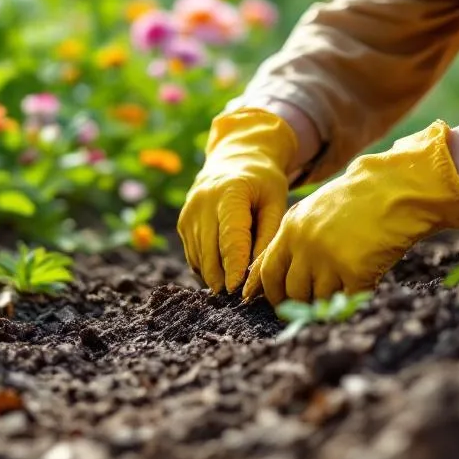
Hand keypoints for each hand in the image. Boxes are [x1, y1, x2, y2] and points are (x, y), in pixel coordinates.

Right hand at [178, 108, 297, 292]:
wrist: (235, 158)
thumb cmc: (263, 183)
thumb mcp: (276, 203)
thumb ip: (267, 238)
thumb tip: (255, 277)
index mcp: (229, 193)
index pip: (230, 238)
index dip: (234, 266)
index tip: (239, 290)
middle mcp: (202, 202)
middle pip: (211, 253)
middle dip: (224, 279)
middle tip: (240, 300)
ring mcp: (188, 213)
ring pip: (200, 259)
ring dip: (216, 277)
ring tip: (235, 287)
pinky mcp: (182, 223)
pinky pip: (194, 256)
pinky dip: (208, 268)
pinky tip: (224, 270)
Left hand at [244, 121, 458, 304]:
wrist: (395, 188)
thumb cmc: (357, 199)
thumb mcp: (313, 211)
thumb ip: (294, 238)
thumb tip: (273, 273)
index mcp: (291, 229)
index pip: (269, 272)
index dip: (273, 293)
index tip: (281, 303)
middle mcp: (305, 245)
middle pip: (293, 291)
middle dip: (302, 302)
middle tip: (315, 303)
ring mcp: (329, 259)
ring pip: (320, 299)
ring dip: (331, 298)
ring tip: (345, 285)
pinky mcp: (355, 271)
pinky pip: (349, 297)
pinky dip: (357, 295)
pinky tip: (366, 280)